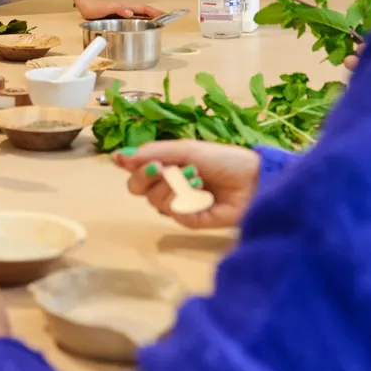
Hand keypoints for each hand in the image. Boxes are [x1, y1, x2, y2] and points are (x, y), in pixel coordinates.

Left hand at [73, 0, 163, 21]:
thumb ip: (118, 9)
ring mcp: (124, 12)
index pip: (143, 9)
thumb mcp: (106, 8)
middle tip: (165, 21)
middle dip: (155, 15)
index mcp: (126, 6)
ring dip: (149, 18)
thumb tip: (130, 12)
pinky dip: (141, 21)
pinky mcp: (121, 16)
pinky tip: (143, 27)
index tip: (164, 15)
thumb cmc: (96, 7)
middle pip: (144, 12)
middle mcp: (127, 9)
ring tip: (158, 24)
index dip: (154, 12)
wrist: (86, 6)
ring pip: (140, 15)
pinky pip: (134, 19)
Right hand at [112, 141, 261, 228]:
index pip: (134, 170)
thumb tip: (118, 156)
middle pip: (137, 188)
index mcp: (164, 166)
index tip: (124, 160)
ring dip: (173, 185)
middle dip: (146, 176)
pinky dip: (185, 200)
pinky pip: (174, 212)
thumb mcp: (185, 150)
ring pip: (155, 200)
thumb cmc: (222, 159)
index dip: (128, 165)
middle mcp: (167, 186)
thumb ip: (152, 153)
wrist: (253, 178)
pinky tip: (202, 192)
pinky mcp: (191, 221)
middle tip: (161, 167)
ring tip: (196, 176)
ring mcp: (178, 204)